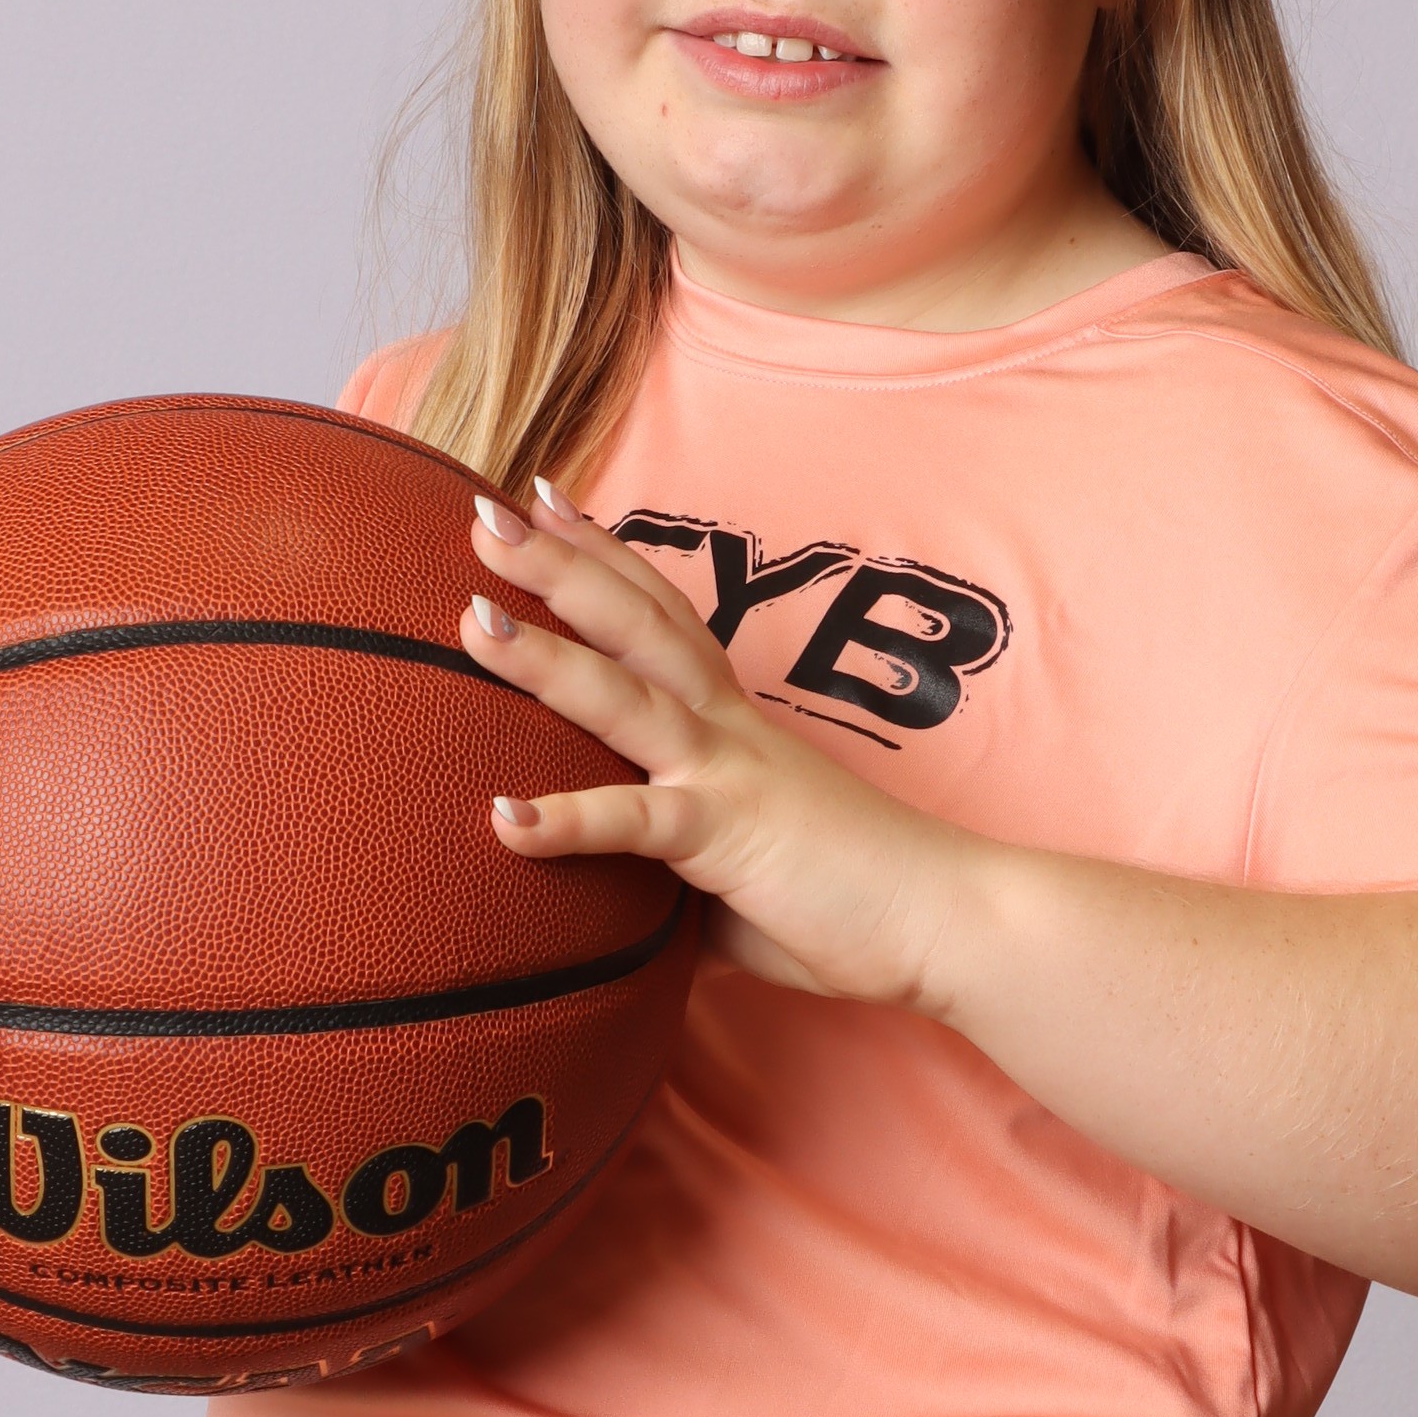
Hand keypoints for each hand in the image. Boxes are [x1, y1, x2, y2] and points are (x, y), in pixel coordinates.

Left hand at [463, 481, 970, 1005]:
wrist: (948, 916)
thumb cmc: (852, 895)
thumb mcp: (748, 856)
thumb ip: (685, 853)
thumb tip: (631, 885)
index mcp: (733, 724)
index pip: (662, 616)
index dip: (603, 556)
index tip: (545, 500)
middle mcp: (725, 729)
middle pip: (634, 625)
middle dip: (558, 567)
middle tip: (483, 514)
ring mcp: (727, 774)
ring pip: (624, 698)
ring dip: (544, 657)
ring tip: (469, 618)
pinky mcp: (728, 837)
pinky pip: (638, 824)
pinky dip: (569, 820)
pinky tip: (503, 821)